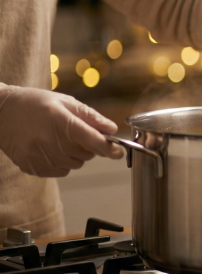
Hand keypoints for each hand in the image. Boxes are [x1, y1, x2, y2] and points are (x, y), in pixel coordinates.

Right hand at [0, 87, 124, 177]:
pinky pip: (61, 171)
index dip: (109, 147)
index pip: (91, 140)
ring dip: (76, 155)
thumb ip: (90, 116)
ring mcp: (38, 156)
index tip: (119, 152)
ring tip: (60, 139)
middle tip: (76, 133)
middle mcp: (48, 141)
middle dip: (89, 146)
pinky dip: (63, 163)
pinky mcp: (32, 167)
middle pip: (86, 154)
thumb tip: (111, 129)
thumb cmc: (35, 103)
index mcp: (59, 121)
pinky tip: (51, 148)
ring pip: (75, 164)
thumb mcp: (65, 102)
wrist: (0, 113)